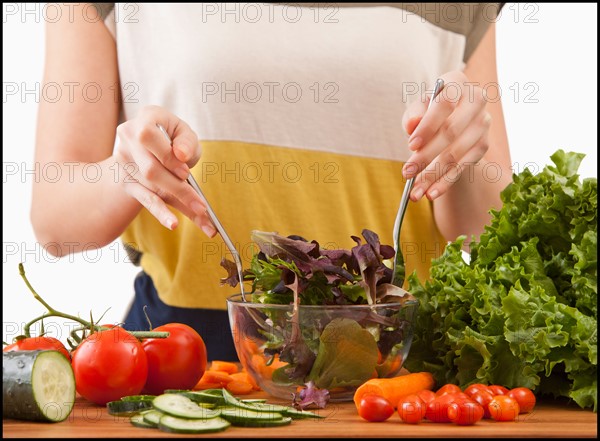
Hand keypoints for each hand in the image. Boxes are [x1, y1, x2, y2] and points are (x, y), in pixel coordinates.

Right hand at [114, 105, 216, 236]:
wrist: (149, 147)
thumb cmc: (173, 137)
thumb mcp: (184, 132)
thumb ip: (186, 141)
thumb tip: (181, 155)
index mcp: (145, 118)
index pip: (148, 138)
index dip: (167, 156)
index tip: (185, 172)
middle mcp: (128, 138)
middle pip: (150, 169)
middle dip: (178, 188)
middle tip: (201, 205)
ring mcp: (124, 161)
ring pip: (152, 188)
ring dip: (179, 202)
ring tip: (203, 217)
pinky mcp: (127, 182)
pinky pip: (146, 200)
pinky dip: (162, 213)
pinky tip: (173, 223)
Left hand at [401, 71, 490, 200]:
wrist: (448, 120)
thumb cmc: (429, 111)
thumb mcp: (417, 108)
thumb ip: (413, 114)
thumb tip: (412, 125)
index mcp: (457, 82)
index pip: (445, 103)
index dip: (428, 125)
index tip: (411, 145)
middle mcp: (476, 99)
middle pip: (451, 132)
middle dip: (426, 156)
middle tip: (406, 172)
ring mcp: (483, 123)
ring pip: (456, 154)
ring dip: (433, 175)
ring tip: (415, 191)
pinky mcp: (484, 144)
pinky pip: (463, 167)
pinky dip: (445, 182)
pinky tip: (431, 192)